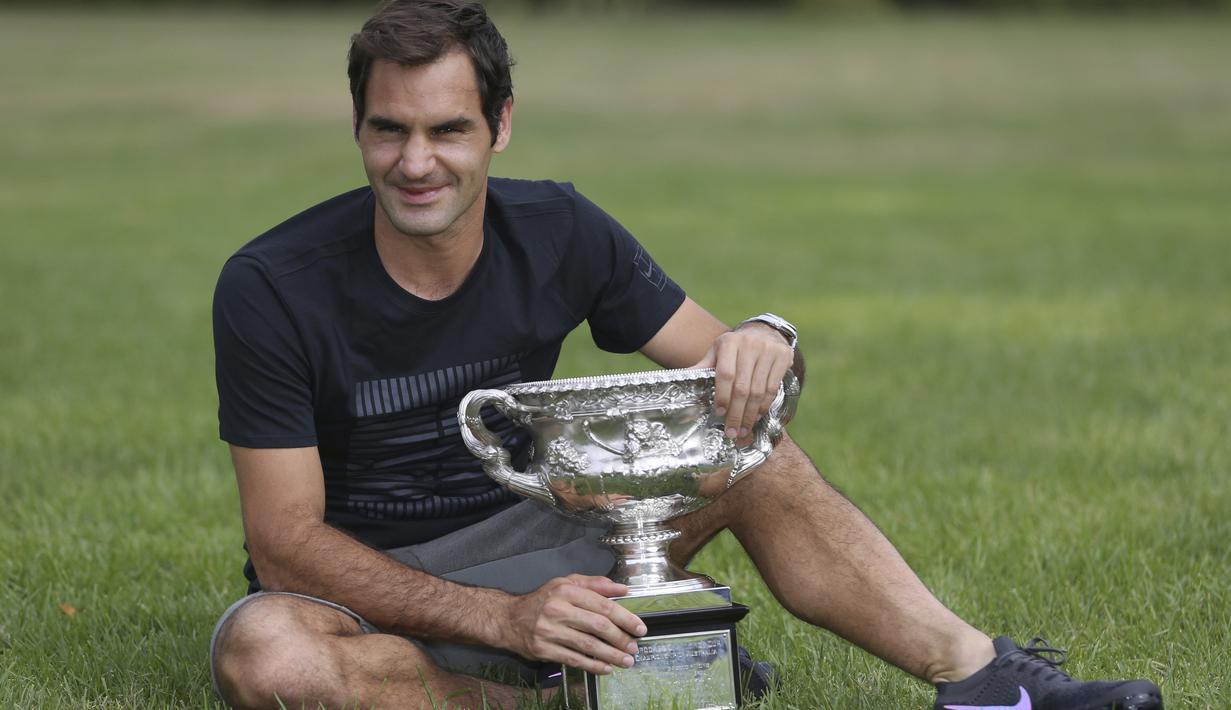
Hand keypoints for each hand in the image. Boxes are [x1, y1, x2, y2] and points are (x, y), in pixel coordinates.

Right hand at [500, 574, 646, 674]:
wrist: (509, 619)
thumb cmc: (543, 600)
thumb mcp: (567, 583)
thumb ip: (595, 584)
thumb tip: (622, 589)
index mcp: (566, 591)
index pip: (603, 605)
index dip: (625, 618)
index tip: (639, 627)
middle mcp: (558, 609)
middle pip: (597, 626)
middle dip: (620, 639)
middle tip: (634, 647)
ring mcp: (549, 631)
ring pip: (588, 645)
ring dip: (611, 655)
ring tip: (626, 661)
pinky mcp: (544, 650)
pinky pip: (574, 659)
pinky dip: (593, 665)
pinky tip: (606, 668)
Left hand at [694, 322, 793, 444]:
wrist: (765, 332)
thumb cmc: (736, 347)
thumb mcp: (718, 351)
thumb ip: (703, 367)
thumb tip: (679, 380)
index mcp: (729, 343)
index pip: (726, 374)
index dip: (723, 396)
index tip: (719, 413)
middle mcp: (750, 345)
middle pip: (743, 387)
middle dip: (736, 413)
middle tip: (732, 432)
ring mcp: (769, 350)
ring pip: (759, 390)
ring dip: (751, 414)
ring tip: (744, 429)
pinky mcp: (783, 357)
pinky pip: (773, 388)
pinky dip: (764, 405)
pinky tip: (756, 416)